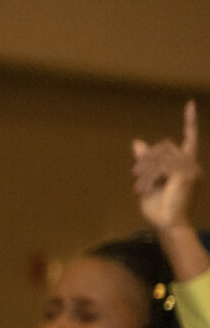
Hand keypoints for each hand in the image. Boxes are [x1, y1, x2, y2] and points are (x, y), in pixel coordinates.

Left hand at [134, 100, 199, 236]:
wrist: (166, 223)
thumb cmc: (157, 207)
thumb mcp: (147, 181)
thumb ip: (145, 162)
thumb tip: (136, 141)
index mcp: (183, 165)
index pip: (189, 138)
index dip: (189, 121)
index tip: (190, 104)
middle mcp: (189, 164)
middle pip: (164, 146)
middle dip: (147, 160)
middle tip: (137, 178)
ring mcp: (188, 168)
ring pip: (160, 155)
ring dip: (146, 171)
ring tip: (142, 188)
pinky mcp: (183, 174)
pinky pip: (161, 164)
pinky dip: (149, 176)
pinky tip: (147, 188)